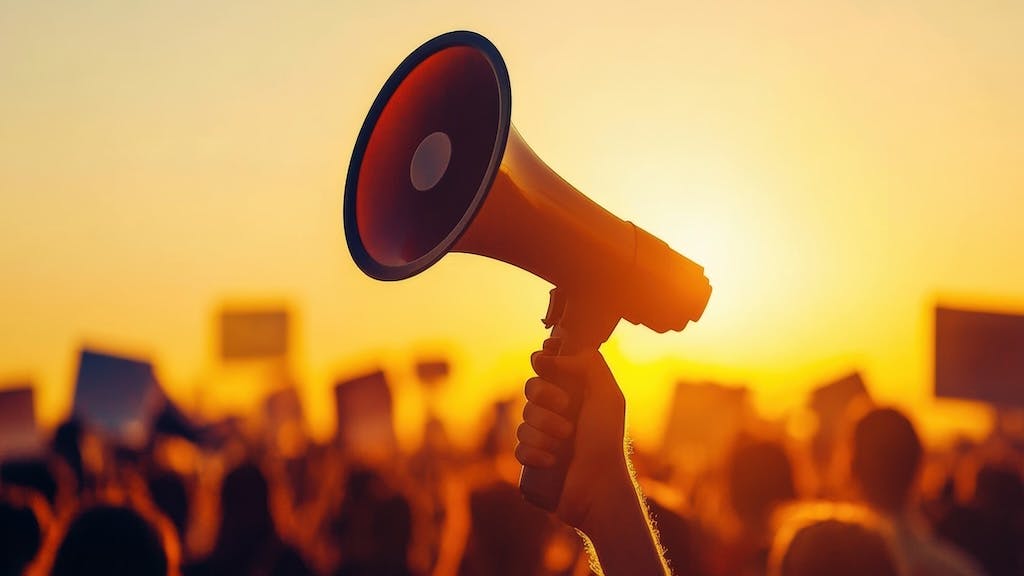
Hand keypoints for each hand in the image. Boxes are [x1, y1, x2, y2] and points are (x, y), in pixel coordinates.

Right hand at [514, 338, 630, 529]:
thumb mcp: (607, 395)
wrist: (599, 487)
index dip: (542, 361)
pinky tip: (552, 461)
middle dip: (544, 399)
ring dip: (543, 431)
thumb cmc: (607, 440)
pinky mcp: (533, 459)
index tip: (543, 361)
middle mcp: (558, 411)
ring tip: (564, 444)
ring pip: (523, 419)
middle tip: (566, 411)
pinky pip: (518, 447)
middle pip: (530, 388)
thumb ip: (588, 364)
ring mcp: (544, 435)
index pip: (548, 366)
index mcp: (575, 393)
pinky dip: (534, 452)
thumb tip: (550, 356)